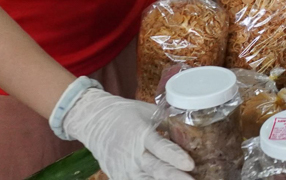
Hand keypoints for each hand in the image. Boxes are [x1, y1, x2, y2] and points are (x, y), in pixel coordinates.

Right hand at [62, 86, 193, 179]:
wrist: (94, 122)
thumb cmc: (125, 114)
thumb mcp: (148, 111)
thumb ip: (168, 122)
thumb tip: (191, 129)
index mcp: (141, 134)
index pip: (160, 148)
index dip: (175, 157)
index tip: (190, 165)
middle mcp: (133, 155)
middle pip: (157, 170)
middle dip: (175, 178)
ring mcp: (125, 170)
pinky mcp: (119, 179)